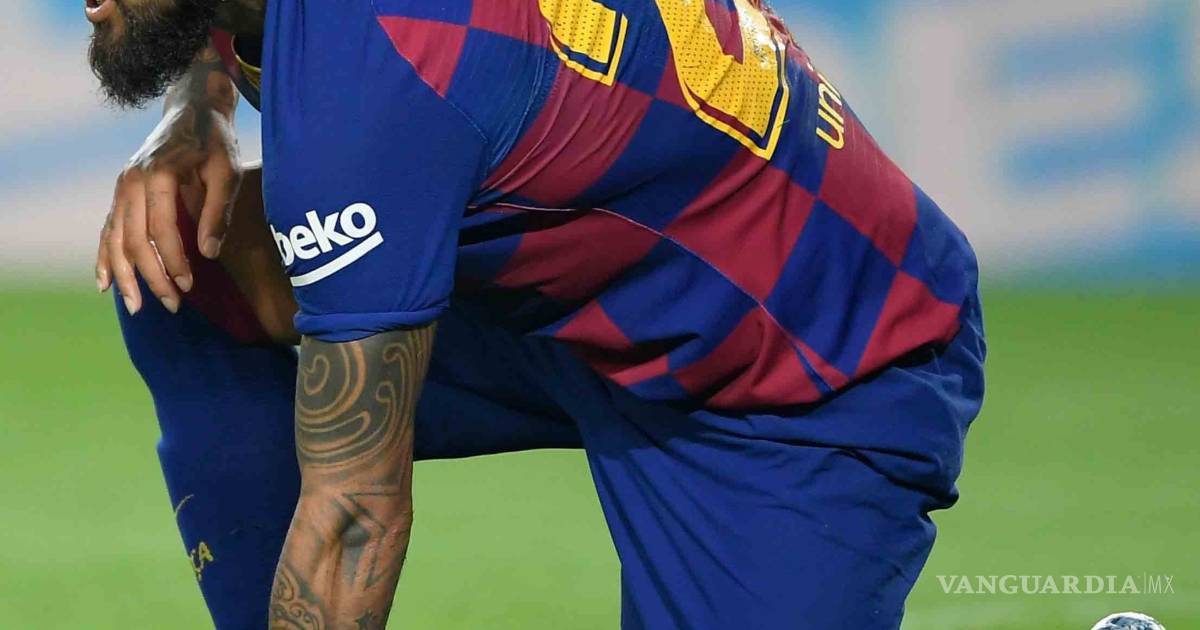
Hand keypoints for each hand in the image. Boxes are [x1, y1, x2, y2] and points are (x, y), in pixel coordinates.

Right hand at [96, 103, 241, 313]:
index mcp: (157, 175)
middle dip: (151, 276)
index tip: (189, 286)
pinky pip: (107, 229)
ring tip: (138, 307)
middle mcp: (131, 181)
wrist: (193, 110)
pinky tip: (105, 284)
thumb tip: (208, 253)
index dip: (174, 262)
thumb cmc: (216, 142)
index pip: (161, 231)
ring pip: (115, 239)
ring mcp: (121, 186)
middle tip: (173, 305)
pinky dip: (104, 257)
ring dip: (125, 275)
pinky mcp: (121, 191)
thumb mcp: (228, 171)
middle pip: (134, 240)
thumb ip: (219, 211)